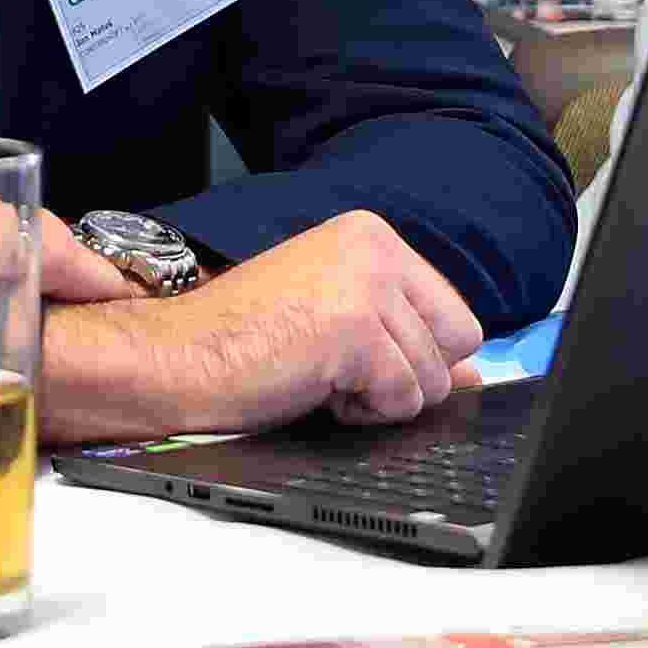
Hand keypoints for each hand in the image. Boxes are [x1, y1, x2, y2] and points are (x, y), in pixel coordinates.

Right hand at [40, 211, 483, 441]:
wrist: (174, 357)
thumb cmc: (240, 341)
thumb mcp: (336, 323)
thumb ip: (405, 334)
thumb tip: (474, 373)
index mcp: (371, 235)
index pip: (454, 314)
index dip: (414, 355)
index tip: (354, 356)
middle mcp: (376, 248)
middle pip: (458, 344)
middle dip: (408, 377)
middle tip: (338, 370)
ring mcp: (368, 286)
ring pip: (433, 380)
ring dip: (378, 398)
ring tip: (317, 376)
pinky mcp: (355, 330)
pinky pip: (401, 399)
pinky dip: (360, 411)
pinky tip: (311, 387)